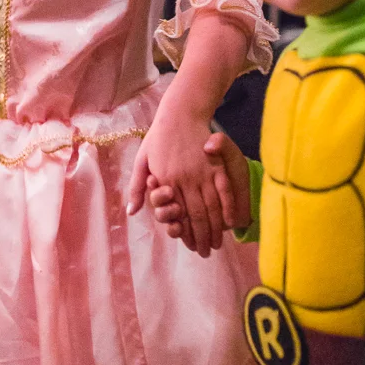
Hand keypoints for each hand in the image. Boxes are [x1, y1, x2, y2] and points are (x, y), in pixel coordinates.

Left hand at [126, 97, 226, 256]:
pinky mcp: (215, 164)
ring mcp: (201, 172)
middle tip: (207, 252)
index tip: (190, 247)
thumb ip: (137, 187)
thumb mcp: (141, 161)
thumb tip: (132, 212)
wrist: (179, 113)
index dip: (185, 233)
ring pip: (211, 206)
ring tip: (218, 242)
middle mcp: (184, 179)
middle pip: (196, 215)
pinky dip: (228, 206)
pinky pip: (224, 189)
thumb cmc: (158, 137)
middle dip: (202, 237)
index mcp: (165, 180)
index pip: (177, 214)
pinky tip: (232, 220)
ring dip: (216, 227)